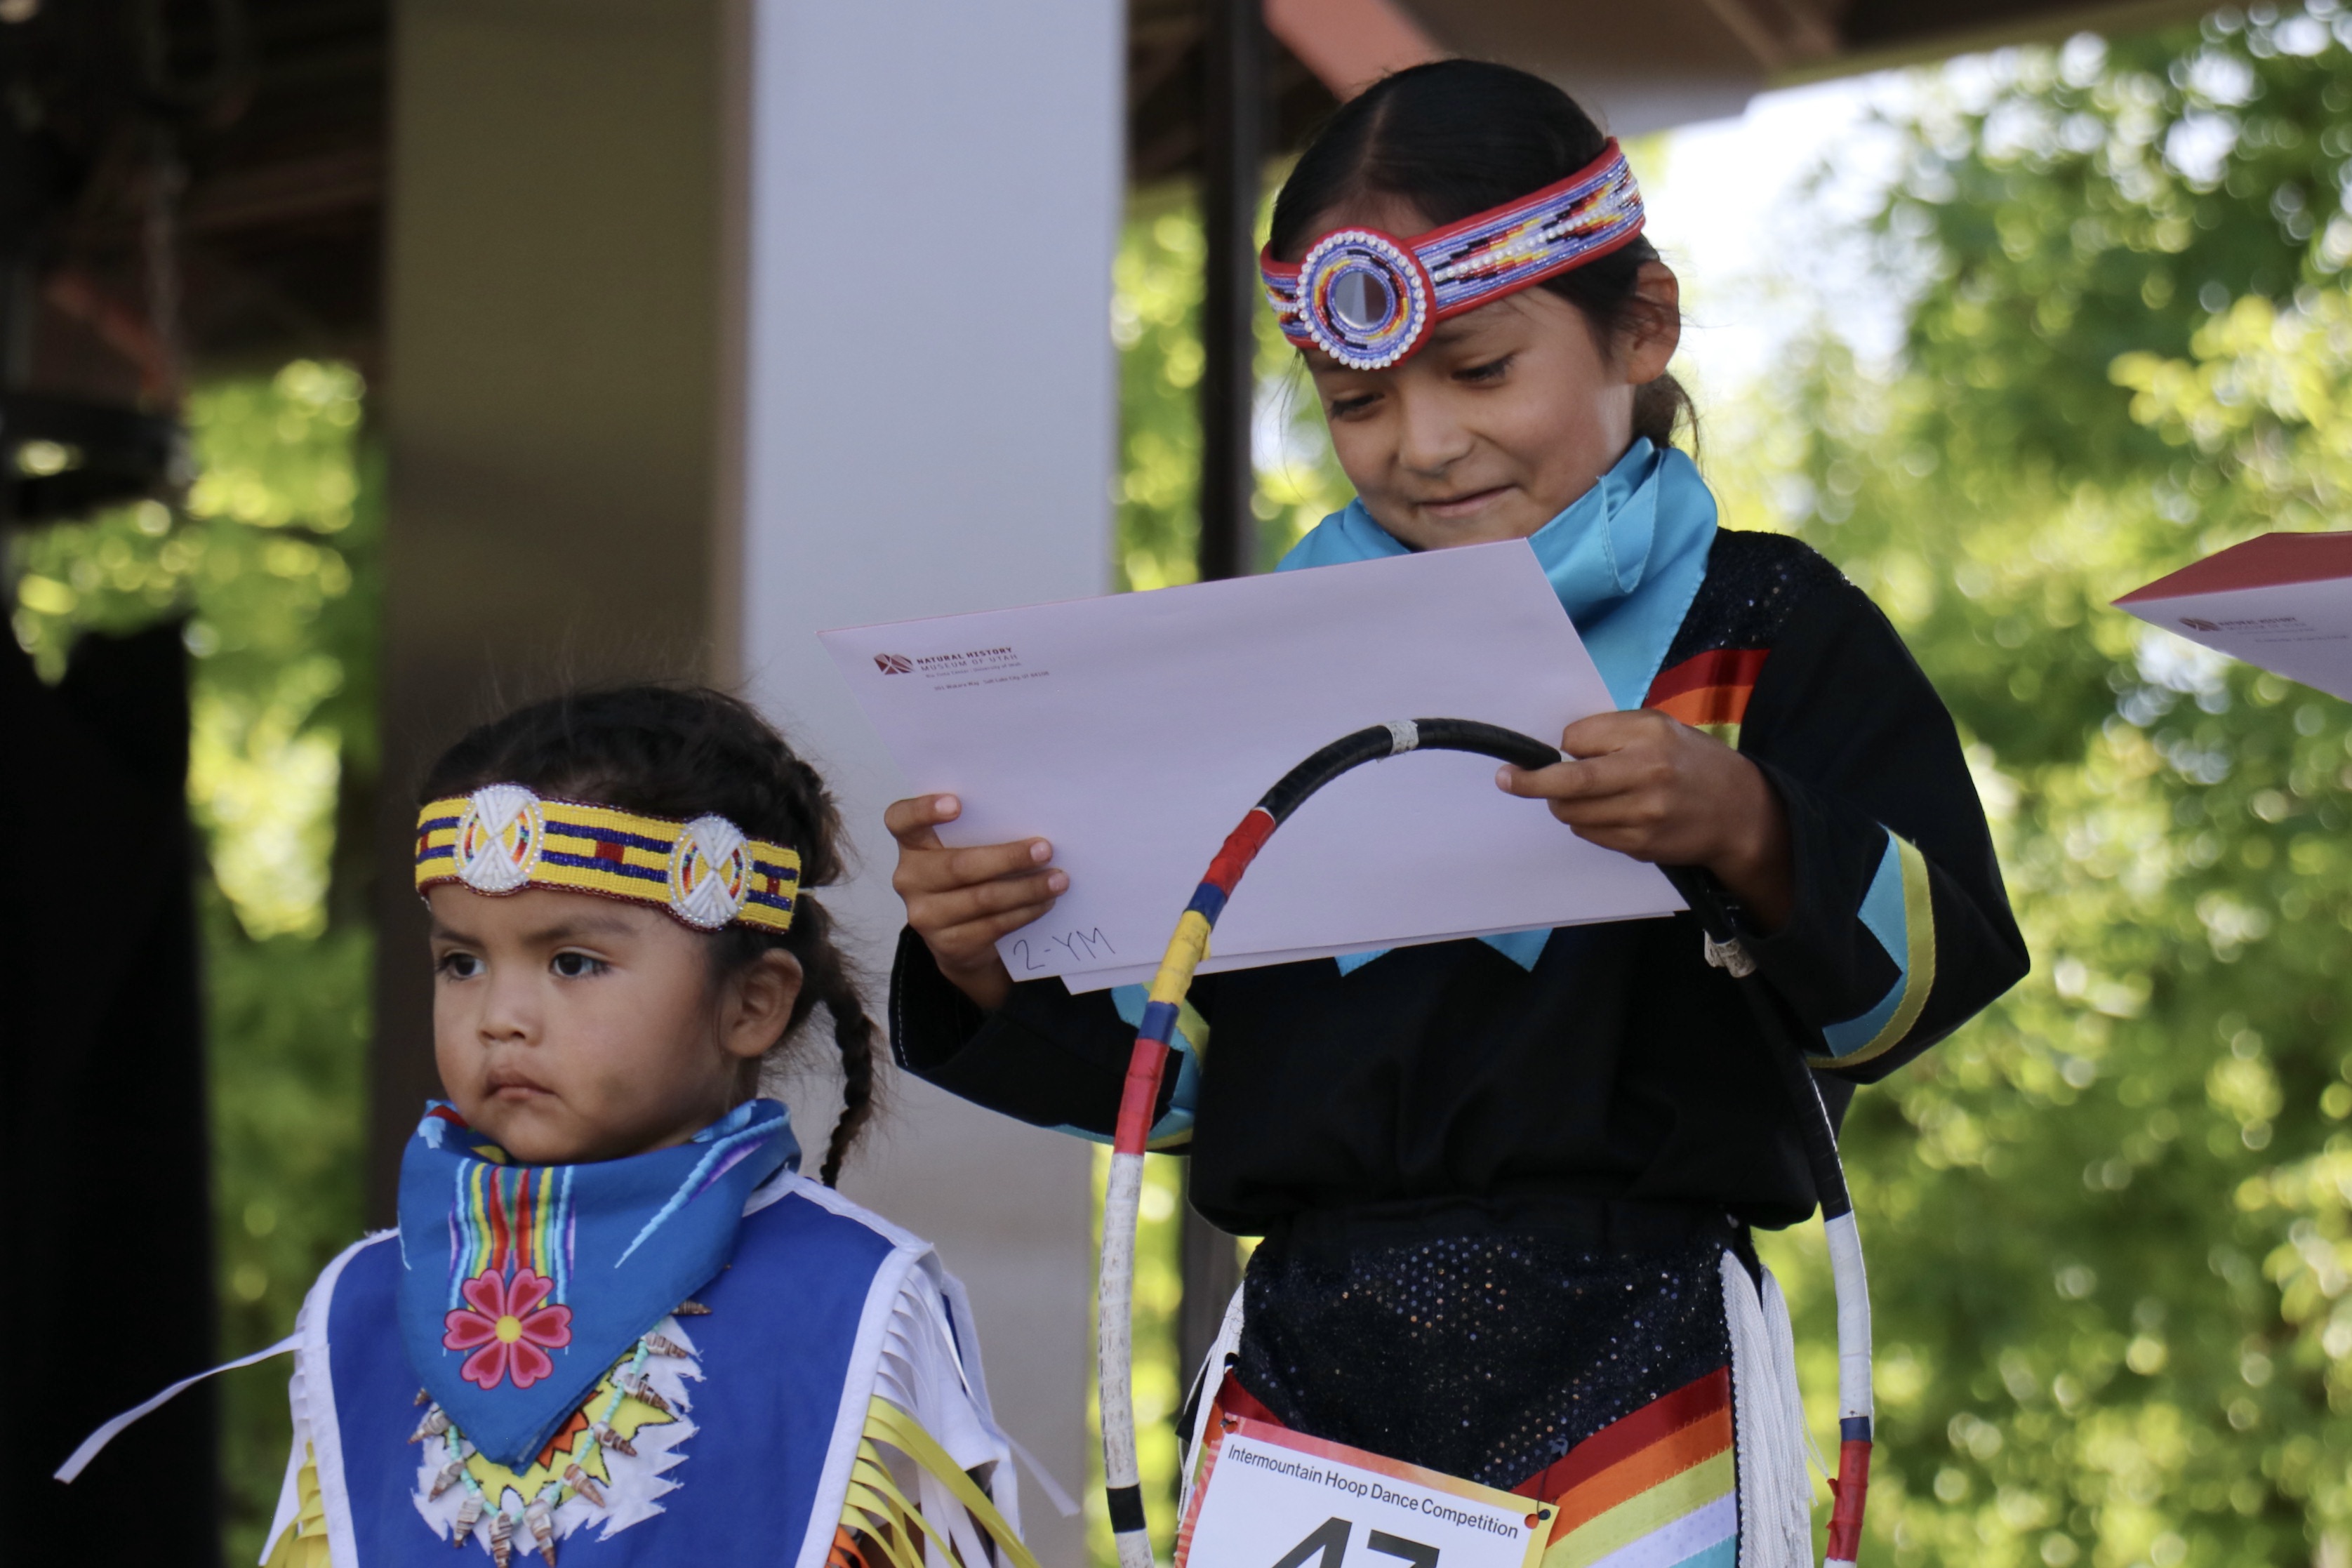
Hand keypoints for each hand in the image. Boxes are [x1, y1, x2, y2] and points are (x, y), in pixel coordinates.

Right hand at [885, 794, 1066, 1010]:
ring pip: (982, 899)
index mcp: (912, 844)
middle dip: (1008, 858)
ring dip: (1027, 889)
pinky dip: (1025, 912)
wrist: (961, 939)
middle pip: (958, 866)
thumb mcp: (964, 850)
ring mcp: (925, 915)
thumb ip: (980, 833)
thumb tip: (1034, 820)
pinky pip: (993, 925)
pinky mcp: (947, 944)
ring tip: (1059, 880)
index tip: (957, 804)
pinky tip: (1046, 902)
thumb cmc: (968, 877)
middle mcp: (909, 878)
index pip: (900, 819)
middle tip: (1046, 849)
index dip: (923, 809)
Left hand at [1495, 710, 1793, 930]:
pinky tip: (1609, 813)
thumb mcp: (1659, 728)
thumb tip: (1559, 748)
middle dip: (1529, 781)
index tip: (1546, 751)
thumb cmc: (1692, 762)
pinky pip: (1590, 834)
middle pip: (1568, 781)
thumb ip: (1611, 732)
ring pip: (1572, 813)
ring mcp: (1643, 815)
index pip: (1577, 740)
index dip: (1560, 746)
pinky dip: (1586, 823)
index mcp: (1649, 736)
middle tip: (1506, 779)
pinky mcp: (1640, 846)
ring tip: (1583, 795)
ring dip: (1563, 804)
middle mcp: (1646, 773)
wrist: (1739, 811)